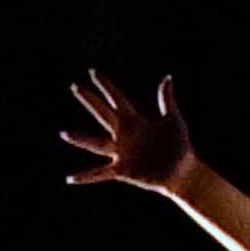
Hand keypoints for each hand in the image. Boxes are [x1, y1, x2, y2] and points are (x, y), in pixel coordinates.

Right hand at [61, 66, 194, 191]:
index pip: (117, 100)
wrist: (184, 171)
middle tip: (75, 87)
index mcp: (135, 122)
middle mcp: (124, 135)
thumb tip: (167, 77)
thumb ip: (167, 100)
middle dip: (91, 101)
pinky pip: (101, 173)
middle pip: (103, 114)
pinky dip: (87, 176)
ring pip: (96, 144)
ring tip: (64, 133)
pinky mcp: (123, 170)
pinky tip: (71, 178)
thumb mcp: (174, 120)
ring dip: (81, 139)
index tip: (93, 72)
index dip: (107, 87)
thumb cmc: (179, 145)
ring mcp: (122, 153)